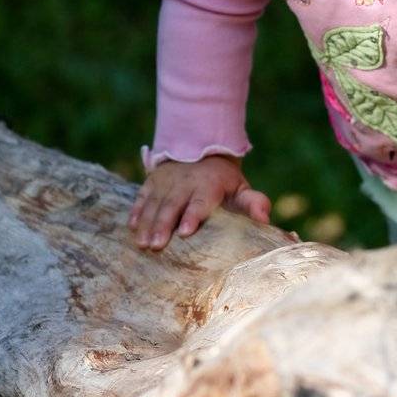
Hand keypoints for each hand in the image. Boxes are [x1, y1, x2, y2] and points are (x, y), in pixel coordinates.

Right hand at [128, 155, 270, 250]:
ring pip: (155, 202)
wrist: (201, 151)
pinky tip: (131, 227)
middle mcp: (186, 180)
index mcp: (210, 183)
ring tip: (142, 243)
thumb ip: (253, 203)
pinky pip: (143, 196)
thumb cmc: (224, 182)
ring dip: (147, 222)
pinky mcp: (152, 181)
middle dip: (164, 224)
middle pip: (173, 203)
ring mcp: (167, 180)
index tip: (184, 231)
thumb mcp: (241, 188)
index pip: (201, 200)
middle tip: (156, 245)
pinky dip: (136, 210)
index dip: (192, 214)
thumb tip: (264, 219)